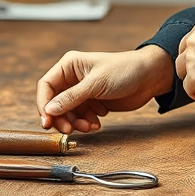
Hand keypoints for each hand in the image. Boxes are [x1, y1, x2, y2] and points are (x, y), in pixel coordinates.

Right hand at [35, 47, 174, 134]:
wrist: (150, 77)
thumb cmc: (125, 70)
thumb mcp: (96, 84)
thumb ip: (72, 97)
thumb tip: (49, 110)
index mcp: (69, 66)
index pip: (46, 86)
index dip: (44, 105)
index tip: (47, 122)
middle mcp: (73, 78)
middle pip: (55, 103)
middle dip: (62, 118)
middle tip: (70, 130)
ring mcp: (83, 91)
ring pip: (68, 112)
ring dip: (76, 122)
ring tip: (90, 126)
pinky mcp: (93, 102)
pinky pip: (81, 116)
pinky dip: (86, 122)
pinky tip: (97, 123)